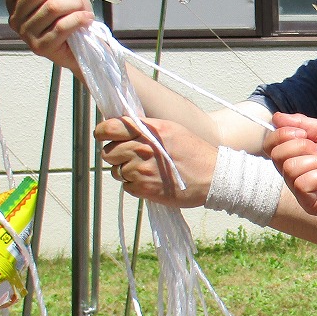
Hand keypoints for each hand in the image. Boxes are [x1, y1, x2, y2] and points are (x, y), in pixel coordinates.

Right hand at [6, 0, 92, 73]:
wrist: (86, 44)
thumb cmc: (71, 15)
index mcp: (14, 0)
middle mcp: (14, 17)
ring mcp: (26, 34)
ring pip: (52, 7)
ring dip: (74, 5)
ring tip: (81, 10)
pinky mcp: (40, 48)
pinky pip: (62, 26)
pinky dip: (79, 19)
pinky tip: (86, 19)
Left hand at [96, 116, 216, 207]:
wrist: (214, 178)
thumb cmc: (195, 152)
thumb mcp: (171, 129)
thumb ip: (145, 127)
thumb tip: (121, 126)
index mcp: (149, 131)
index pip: (110, 128)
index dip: (102, 132)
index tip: (104, 135)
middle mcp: (143, 149)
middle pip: (108, 152)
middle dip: (116, 155)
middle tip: (131, 157)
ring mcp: (142, 170)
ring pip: (116, 171)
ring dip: (126, 172)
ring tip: (147, 171)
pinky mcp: (145, 189)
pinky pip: (127, 186)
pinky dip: (135, 185)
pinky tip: (152, 181)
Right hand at [264, 113, 316, 216]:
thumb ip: (301, 124)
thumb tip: (276, 117)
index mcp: (297, 154)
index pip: (270, 144)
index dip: (282, 134)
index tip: (305, 133)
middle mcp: (294, 172)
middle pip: (276, 154)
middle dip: (304, 146)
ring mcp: (301, 189)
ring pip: (289, 168)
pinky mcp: (309, 203)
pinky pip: (301, 183)